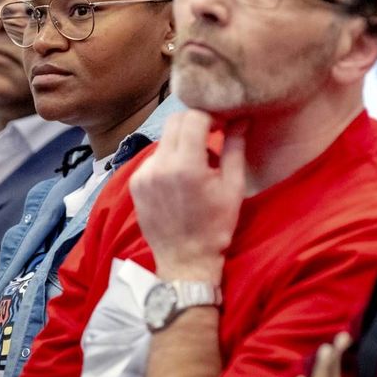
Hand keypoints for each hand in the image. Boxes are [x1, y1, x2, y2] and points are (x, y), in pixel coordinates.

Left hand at [131, 110, 246, 282]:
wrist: (185, 261)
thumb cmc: (216, 226)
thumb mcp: (233, 187)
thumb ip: (235, 147)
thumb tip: (240, 118)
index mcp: (186, 165)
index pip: (194, 117)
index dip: (211, 115)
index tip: (222, 124)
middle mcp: (159, 165)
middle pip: (175, 121)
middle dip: (195, 122)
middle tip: (212, 136)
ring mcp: (143, 174)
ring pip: (164, 138)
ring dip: (182, 141)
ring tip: (198, 163)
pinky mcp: (135, 182)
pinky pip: (154, 157)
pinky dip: (169, 159)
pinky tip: (180, 178)